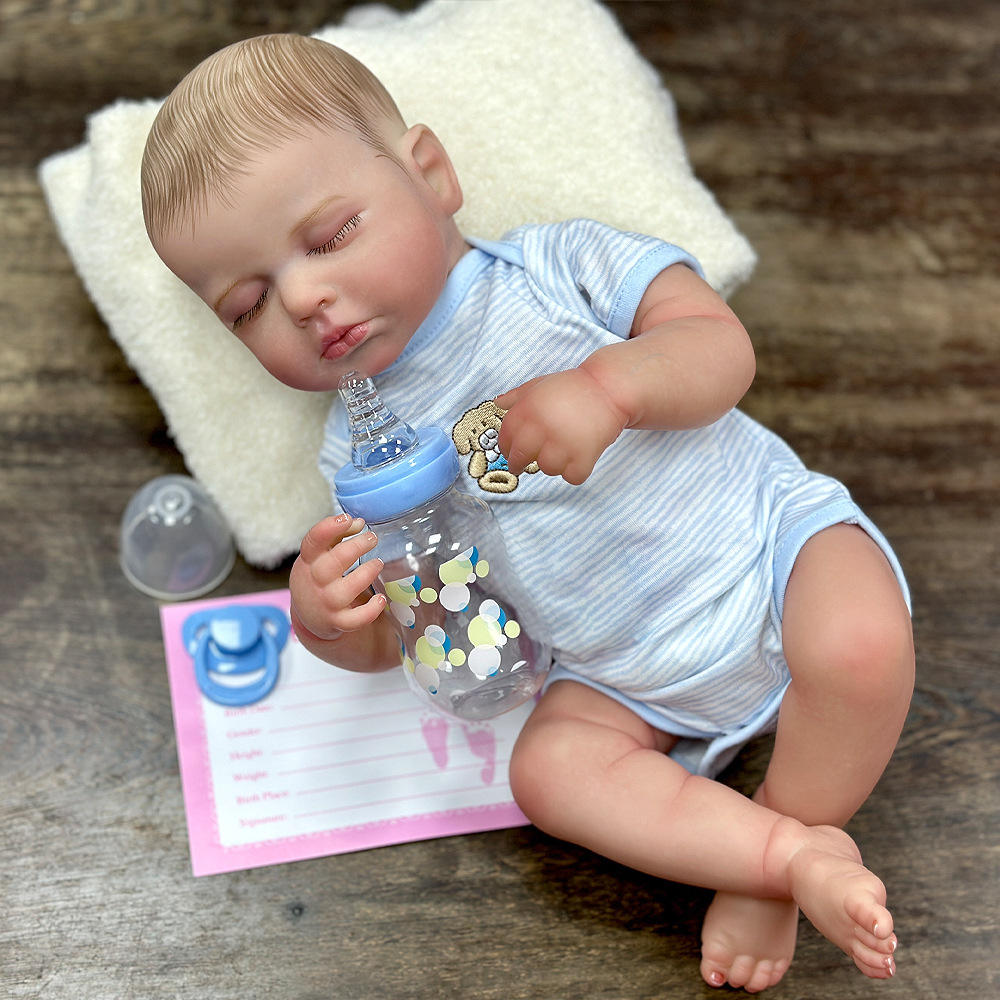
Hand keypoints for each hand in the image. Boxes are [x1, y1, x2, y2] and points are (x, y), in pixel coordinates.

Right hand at [289, 514, 385, 640]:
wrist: (309, 616)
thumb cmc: (319, 577)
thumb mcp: (319, 555)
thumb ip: (337, 535)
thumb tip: (359, 523)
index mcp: (309, 560)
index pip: (313, 540)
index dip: (329, 527)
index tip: (347, 518)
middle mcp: (315, 581)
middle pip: (334, 561)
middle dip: (356, 547)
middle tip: (372, 539)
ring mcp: (325, 603)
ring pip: (345, 590)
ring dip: (366, 573)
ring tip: (378, 563)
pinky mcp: (336, 622)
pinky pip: (354, 620)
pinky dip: (370, 611)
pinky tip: (380, 599)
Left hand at [495, 366, 628, 484]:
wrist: (610, 388)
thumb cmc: (575, 386)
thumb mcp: (540, 383)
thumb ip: (517, 396)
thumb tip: (498, 403)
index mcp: (529, 408)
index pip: (506, 437)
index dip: (506, 447)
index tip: (509, 453)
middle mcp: (543, 427)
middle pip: (520, 458)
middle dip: (519, 464)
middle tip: (523, 466)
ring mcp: (563, 444)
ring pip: (547, 469)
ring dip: (553, 464)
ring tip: (563, 450)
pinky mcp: (584, 457)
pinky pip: (572, 476)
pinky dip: (576, 471)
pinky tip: (579, 457)